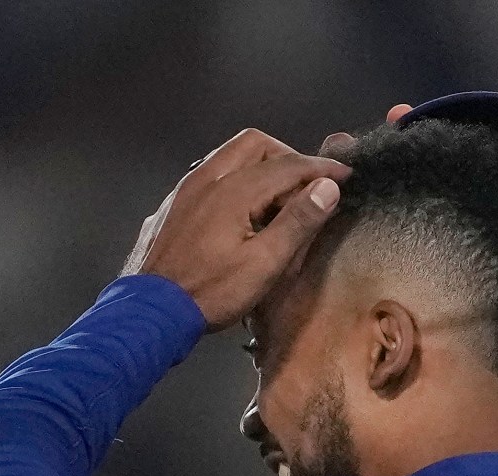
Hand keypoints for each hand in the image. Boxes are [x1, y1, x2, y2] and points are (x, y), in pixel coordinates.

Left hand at [121, 129, 349, 328]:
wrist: (151, 310)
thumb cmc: (212, 292)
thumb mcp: (264, 265)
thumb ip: (297, 222)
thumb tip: (327, 187)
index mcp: (234, 190)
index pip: (287, 165)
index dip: (321, 168)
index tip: (346, 174)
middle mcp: (208, 177)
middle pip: (255, 143)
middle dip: (288, 156)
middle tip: (309, 185)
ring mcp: (188, 187)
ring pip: (231, 154)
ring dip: (262, 164)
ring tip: (280, 196)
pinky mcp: (177, 202)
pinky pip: (214, 172)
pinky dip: (239, 176)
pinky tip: (245, 208)